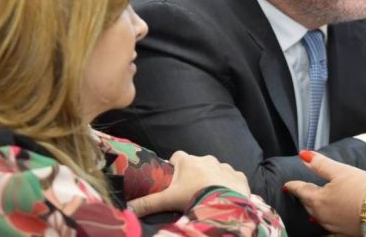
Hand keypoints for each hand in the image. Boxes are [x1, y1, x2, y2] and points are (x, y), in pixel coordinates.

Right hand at [127, 151, 249, 215]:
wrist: (225, 205)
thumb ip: (146, 203)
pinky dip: (228, 184)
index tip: (172, 179)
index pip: (177, 157)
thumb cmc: (194, 197)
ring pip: (214, 170)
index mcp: (188, 161)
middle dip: (193, 174)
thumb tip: (126, 208)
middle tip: (189, 192)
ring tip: (208, 195)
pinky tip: (225, 196)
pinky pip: (232, 177)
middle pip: (196, 164)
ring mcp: (224, 166)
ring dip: (211, 179)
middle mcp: (207, 158)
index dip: (174, 167)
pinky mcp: (238, 175)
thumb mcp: (167, 201)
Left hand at [284, 151, 365, 235]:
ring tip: (311, 209)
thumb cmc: (363, 189)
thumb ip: (320, 164)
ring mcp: (333, 228)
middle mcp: (322, 216)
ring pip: (318, 218)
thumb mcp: (340, 171)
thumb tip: (303, 155)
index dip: (293, 186)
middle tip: (299, 193)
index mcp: (318, 200)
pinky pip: (329, 231)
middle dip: (304, 198)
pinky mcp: (345, 234)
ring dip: (314, 211)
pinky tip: (327, 227)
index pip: (301, 191)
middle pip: (308, 205)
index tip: (287, 185)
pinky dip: (325, 226)